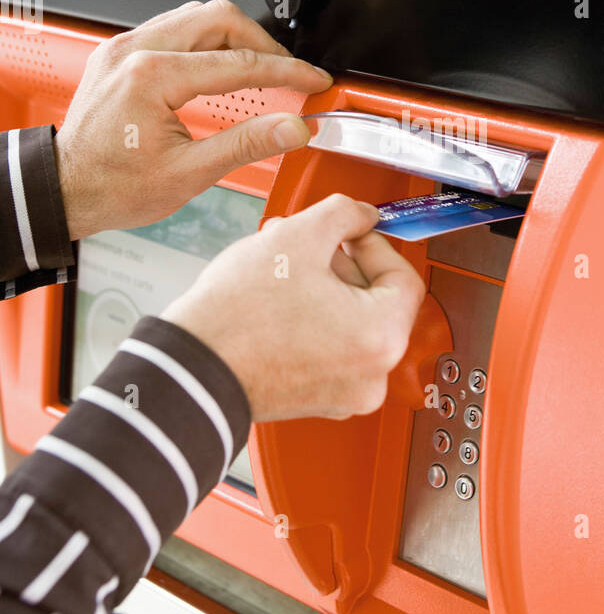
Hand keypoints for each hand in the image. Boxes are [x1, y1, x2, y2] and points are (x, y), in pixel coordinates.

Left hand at [55, 0, 331, 239]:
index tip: (312, 80)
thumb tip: (292, 127)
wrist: (64, 190)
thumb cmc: (112, 186)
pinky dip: (205, 42)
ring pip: (196, 15)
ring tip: (259, 69)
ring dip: (234, 38)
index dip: (287, 72)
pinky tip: (219, 67)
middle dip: (263, 43)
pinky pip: (173, 27)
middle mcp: (135, 50)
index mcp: (153, 76)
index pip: (239, 62)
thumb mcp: (189, 173)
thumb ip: (247, 144)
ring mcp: (124, 47)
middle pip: (219, 18)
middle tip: (288, 72)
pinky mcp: (120, 53)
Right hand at [162, 195, 425, 420]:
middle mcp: (372, 375)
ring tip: (284, 266)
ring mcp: (345, 393)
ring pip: (352, 324)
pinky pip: (331, 349)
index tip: (351, 232)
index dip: (375, 244)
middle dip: (342, 264)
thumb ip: (343, 213)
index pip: (404, 277)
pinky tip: (278, 299)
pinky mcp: (318, 400)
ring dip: (325, 288)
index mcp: (381, 338)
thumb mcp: (297, 237)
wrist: (190, 370)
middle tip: (311, 245)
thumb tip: (361, 214)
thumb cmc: (237, 318)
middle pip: (378, 302)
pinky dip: (313, 321)